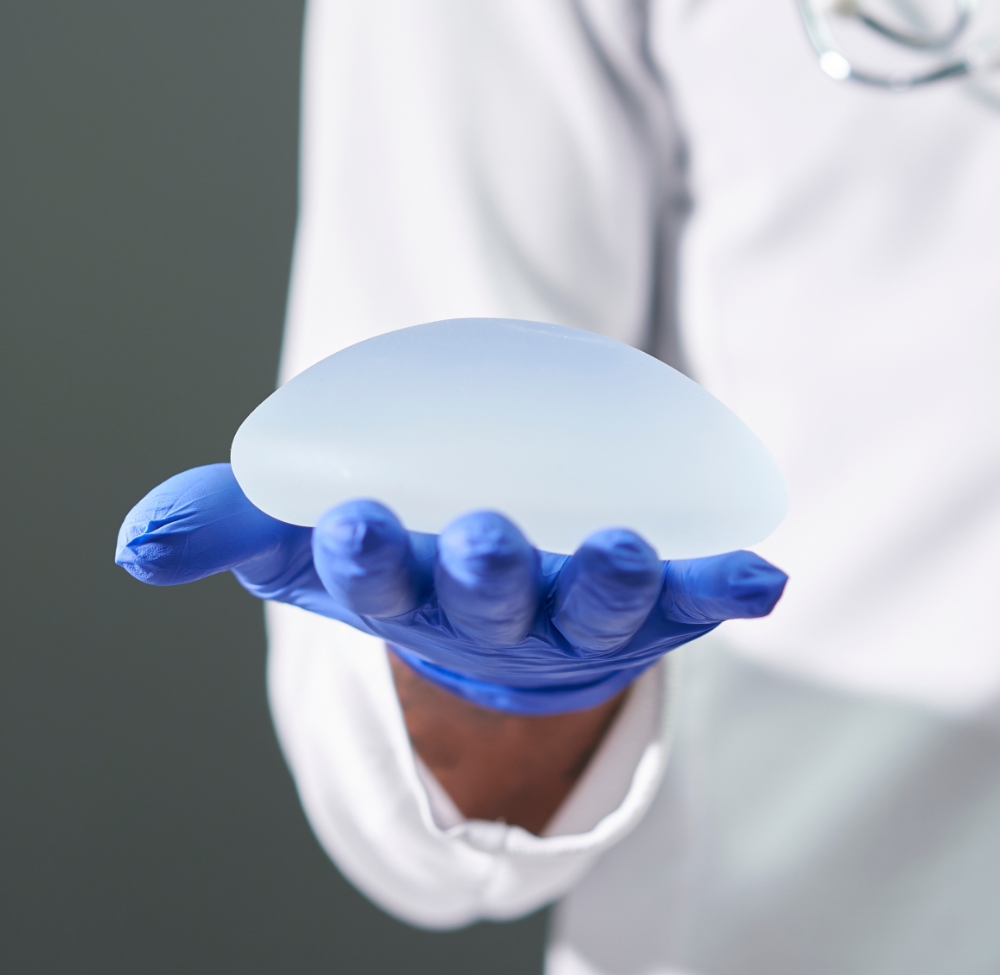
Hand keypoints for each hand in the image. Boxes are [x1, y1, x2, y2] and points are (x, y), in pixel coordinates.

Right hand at [116, 464, 786, 712]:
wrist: (493, 605)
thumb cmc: (403, 563)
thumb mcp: (309, 539)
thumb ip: (232, 524)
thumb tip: (136, 542)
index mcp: (412, 591)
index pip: (377, 582)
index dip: (363, 559)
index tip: (350, 524)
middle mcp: (494, 612)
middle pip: (486, 598)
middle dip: (479, 574)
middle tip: (479, 538)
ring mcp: (576, 608)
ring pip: (593, 601)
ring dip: (604, 578)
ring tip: (614, 546)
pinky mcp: (647, 597)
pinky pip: (690, 595)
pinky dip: (724, 588)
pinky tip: (764, 576)